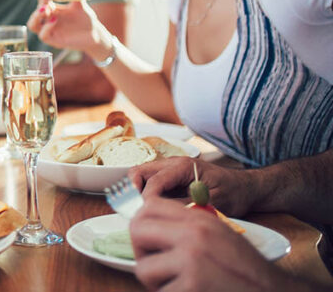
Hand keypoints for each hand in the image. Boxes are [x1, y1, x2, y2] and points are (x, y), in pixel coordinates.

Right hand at [26, 0, 108, 55]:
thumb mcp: (81, 3)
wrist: (95, 34)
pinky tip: (55, 19)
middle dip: (40, 3)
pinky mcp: (53, 40)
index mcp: (52, 8)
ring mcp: (49, 30)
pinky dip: (47, 27)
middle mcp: (47, 19)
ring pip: (32, 24)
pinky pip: (43, 35)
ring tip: (45, 8)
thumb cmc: (86, 19)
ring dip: (36, 16)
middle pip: (35, 11)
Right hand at [129, 157, 258, 216]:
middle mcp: (172, 164)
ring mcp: (169, 170)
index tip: (150, 217)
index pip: (153, 181)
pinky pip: (149, 183)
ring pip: (140, 176)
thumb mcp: (213, 202)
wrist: (246, 188)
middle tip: (142, 212)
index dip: (147, 200)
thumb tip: (162, 211)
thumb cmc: (234, 193)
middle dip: (133, 191)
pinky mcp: (169, 178)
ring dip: (137, 193)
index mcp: (182, 166)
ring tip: (146, 211)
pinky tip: (154, 209)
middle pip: (138, 172)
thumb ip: (186, 205)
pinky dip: (145, 194)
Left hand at [130, 198, 294, 291]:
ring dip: (156, 281)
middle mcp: (193, 236)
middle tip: (155, 265)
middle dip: (141, 251)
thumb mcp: (218, 234)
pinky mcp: (191, 287)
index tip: (147, 240)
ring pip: (143, 269)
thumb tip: (144, 228)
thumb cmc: (245, 268)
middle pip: (137, 231)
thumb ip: (186, 227)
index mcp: (199, 220)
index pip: (149, 207)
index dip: (141, 224)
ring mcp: (191, 262)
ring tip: (178, 284)